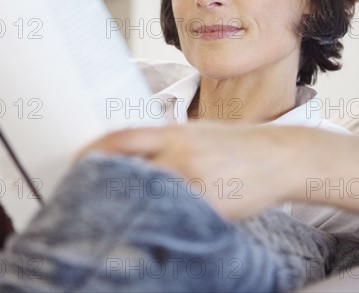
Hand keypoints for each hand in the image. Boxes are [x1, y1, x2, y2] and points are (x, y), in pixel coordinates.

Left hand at [80, 123, 302, 219]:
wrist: (280, 156)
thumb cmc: (238, 144)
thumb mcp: (199, 132)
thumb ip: (167, 141)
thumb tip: (135, 156)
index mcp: (176, 133)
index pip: (123, 138)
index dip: (93, 151)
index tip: (78, 163)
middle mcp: (181, 154)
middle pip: (127, 170)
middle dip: (102, 184)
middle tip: (84, 197)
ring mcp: (196, 182)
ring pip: (148, 198)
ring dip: (127, 207)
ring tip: (112, 216)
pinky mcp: (211, 208)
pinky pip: (176, 217)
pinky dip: (159, 221)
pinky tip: (151, 227)